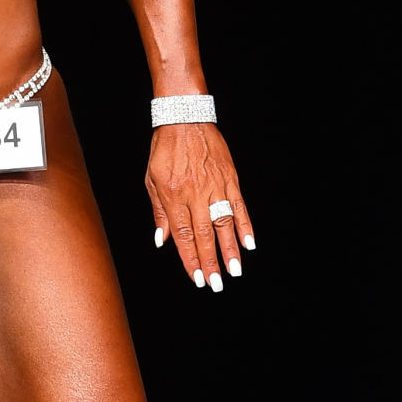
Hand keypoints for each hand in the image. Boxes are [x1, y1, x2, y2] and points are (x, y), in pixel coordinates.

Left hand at [146, 125, 254, 291]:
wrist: (185, 117)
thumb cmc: (165, 148)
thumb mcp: (151, 179)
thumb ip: (159, 211)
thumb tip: (162, 240)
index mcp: (173, 195)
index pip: (182, 235)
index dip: (190, 259)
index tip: (197, 278)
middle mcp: (195, 193)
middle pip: (204, 234)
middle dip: (210, 262)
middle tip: (217, 284)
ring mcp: (215, 185)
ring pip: (224, 224)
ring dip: (230, 250)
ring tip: (235, 271)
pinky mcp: (230, 178)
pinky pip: (239, 205)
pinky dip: (245, 225)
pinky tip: (250, 243)